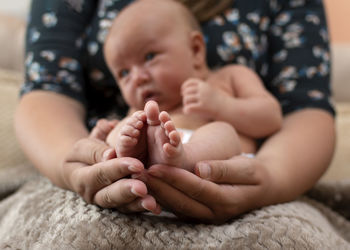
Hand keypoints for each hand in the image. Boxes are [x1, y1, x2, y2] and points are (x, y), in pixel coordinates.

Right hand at [61, 119, 160, 213]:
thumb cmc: (84, 153)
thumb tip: (110, 154)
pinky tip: (156, 208)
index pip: (99, 173)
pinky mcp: (118, 206)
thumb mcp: (83, 147)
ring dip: (137, 204)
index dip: (118, 169)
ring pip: (121, 206)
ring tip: (151, 203)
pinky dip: (142, 208)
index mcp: (80, 178)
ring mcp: (106, 202)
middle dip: (127, 191)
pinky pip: (130, 210)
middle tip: (142, 188)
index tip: (137, 164)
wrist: (80, 168)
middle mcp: (93, 195)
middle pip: (109, 195)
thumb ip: (95, 150)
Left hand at [143, 155, 272, 222]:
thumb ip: (224, 169)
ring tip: (140, 180)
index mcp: (228, 200)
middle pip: (182, 201)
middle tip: (138, 174)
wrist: (262, 189)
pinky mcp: (202, 215)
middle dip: (159, 188)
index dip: (174, 178)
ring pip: (178, 208)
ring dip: (158, 194)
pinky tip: (151, 187)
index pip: (196, 188)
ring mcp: (208, 217)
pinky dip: (164, 198)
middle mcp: (216, 213)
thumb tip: (200, 169)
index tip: (154, 167)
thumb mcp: (247, 168)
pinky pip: (180, 209)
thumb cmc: (255, 175)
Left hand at [181, 78, 227, 118]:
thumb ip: (201, 90)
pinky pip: (188, 108)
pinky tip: (190, 113)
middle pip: (186, 92)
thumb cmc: (219, 103)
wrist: (229, 110)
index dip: (184, 87)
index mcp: (205, 85)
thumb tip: (186, 91)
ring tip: (191, 108)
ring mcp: (203, 98)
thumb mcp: (211, 92)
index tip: (183, 93)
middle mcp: (203, 90)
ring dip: (186, 104)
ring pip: (186, 99)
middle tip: (188, 104)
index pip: (190, 82)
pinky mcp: (203, 107)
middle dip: (185, 98)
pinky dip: (187, 111)